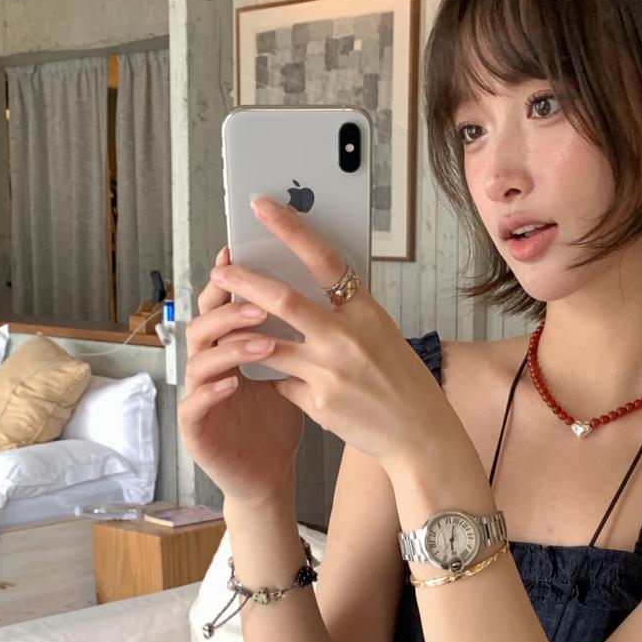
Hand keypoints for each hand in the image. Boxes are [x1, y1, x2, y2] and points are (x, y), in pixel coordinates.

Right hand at [178, 244, 304, 504]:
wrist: (269, 474)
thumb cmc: (280, 421)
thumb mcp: (291, 373)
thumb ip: (292, 337)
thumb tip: (318, 289)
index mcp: (228, 348)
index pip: (223, 305)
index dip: (228, 280)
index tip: (240, 254)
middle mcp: (207, 366)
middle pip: (204, 324)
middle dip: (228, 309)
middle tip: (258, 301)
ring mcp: (197, 396)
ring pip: (199, 360)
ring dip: (229, 347)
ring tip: (261, 341)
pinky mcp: (194, 429)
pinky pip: (195, 403)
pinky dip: (212, 390)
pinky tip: (234, 382)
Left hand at [208, 194, 458, 475]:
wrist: (421, 434)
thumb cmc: (402, 382)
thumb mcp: (382, 335)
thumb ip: (344, 315)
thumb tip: (299, 297)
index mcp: (366, 312)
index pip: (323, 258)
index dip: (289, 228)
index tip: (261, 206)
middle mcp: (348, 338)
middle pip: (282, 300)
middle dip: (243, 281)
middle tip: (220, 271)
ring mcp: (331, 372)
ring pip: (268, 346)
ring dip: (241, 334)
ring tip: (226, 327)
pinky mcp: (319, 403)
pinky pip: (281, 382)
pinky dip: (275, 378)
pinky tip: (278, 379)